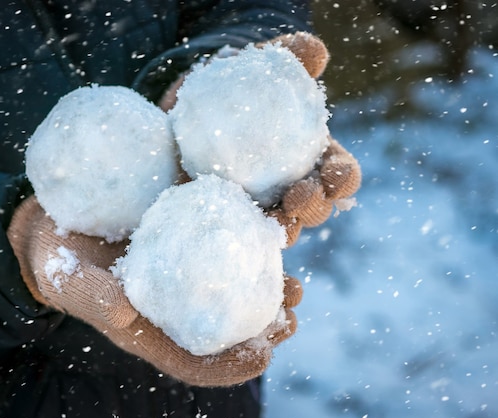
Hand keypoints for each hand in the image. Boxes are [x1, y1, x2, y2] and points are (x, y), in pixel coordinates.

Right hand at [7, 196, 302, 386]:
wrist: (56, 220)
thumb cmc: (59, 259)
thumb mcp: (65, 279)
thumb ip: (90, 295)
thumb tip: (125, 309)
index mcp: (153, 325)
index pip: (195, 359)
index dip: (229, 366)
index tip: (262, 358)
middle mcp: (178, 300)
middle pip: (227, 325)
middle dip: (263, 328)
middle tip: (289, 320)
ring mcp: (188, 265)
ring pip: (236, 284)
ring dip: (268, 288)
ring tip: (295, 287)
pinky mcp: (190, 227)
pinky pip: (226, 235)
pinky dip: (253, 236)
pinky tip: (273, 225)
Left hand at [159, 32, 360, 242]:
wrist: (187, 109)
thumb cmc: (233, 86)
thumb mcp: (257, 65)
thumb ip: (287, 56)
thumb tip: (313, 52)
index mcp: (309, 158)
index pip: (338, 173)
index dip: (342, 178)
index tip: (334, 176)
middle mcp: (289, 188)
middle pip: (314, 208)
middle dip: (314, 207)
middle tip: (298, 198)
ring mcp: (257, 208)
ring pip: (281, 231)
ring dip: (284, 232)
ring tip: (275, 226)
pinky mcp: (224, 220)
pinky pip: (240, 243)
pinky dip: (248, 253)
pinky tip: (241, 253)